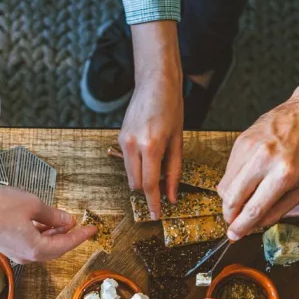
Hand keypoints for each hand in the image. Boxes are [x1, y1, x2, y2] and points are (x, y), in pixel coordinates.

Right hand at [0, 178, 94, 263]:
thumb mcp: (33, 206)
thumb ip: (53, 215)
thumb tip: (68, 221)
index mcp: (36, 249)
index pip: (65, 245)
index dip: (80, 236)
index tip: (92, 229)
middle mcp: (26, 256)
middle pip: (55, 249)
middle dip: (68, 237)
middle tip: (80, 225)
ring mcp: (15, 253)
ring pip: (42, 247)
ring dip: (54, 235)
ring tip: (63, 222)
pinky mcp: (7, 247)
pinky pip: (30, 244)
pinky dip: (41, 235)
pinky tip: (43, 223)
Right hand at [118, 21, 182, 218]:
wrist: (155, 83)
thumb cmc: (171, 107)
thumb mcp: (178, 141)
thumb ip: (174, 170)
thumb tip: (171, 196)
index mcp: (151, 146)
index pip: (149, 185)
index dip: (153, 203)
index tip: (156, 215)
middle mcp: (133, 145)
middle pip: (135, 184)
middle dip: (147, 192)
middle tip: (161, 194)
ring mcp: (123, 142)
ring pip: (129, 176)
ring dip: (142, 179)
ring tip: (157, 170)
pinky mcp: (120, 138)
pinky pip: (127, 162)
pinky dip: (138, 166)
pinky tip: (149, 155)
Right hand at [219, 98, 298, 239]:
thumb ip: (279, 209)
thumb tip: (256, 226)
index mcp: (283, 174)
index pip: (253, 209)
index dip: (241, 226)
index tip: (233, 236)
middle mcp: (263, 160)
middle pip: (232, 198)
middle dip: (229, 215)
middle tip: (232, 222)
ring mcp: (250, 147)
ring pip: (225, 184)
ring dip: (229, 199)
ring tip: (239, 204)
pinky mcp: (241, 139)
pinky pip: (228, 168)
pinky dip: (233, 181)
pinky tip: (244, 183)